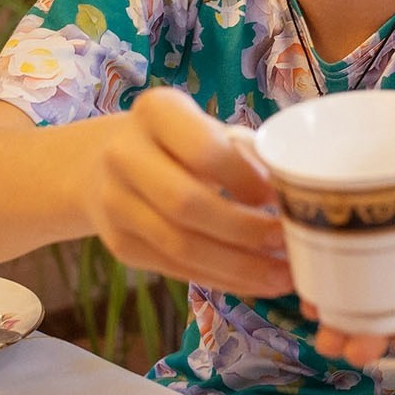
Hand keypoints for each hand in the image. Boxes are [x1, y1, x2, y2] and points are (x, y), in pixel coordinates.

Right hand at [77, 87, 289, 296]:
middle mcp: (124, 155)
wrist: (101, 164)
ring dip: (239, 267)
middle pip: (187, 204)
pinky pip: (177, 270)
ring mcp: (115, 204)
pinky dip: (223, 279)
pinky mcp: (120, 246)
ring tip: (283, 274)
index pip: (202, 149)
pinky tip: (257, 282)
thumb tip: (293, 193)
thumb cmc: (178, 143)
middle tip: (288, 240)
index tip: (280, 195)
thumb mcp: (207, 129)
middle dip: (245, 229)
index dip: (244, 177)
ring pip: (181, 246)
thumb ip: (244, 153)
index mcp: (155, 112)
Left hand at [311, 174, 394, 364]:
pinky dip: (320, 289)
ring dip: (339, 325)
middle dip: (371, 338)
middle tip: (352, 349)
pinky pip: (337, 286)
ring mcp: (388, 287)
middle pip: (393, 322)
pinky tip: (305, 293)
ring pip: (359, 312)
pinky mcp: (362, 271)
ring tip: (323, 334)